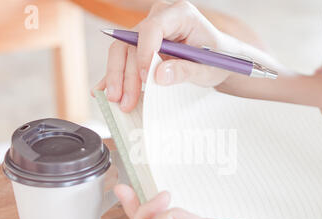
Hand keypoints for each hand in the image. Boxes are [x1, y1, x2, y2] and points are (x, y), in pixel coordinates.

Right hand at [92, 0, 230, 111]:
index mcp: (180, 14)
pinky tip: (104, 91)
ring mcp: (148, 32)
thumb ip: (185, 71)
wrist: (217, 60)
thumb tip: (159, 75)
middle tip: (125, 100)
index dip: (144, 53)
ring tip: (118, 101)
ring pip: (122, 51)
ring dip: (117, 78)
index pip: (152, 28)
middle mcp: (160, 18)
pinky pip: (124, 59)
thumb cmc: (216, 60)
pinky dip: (115, 76)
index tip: (145, 79)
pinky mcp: (141, 46)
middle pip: (131, 42)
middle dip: (126, 73)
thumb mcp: (208, 69)